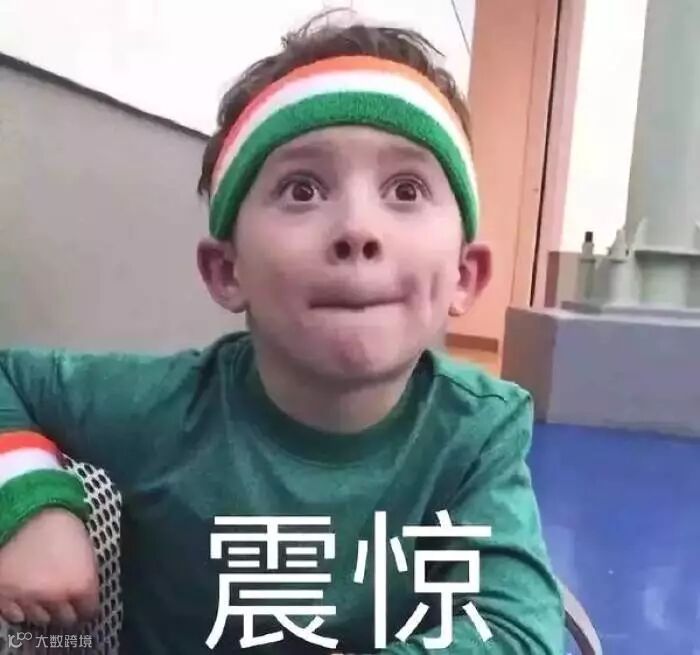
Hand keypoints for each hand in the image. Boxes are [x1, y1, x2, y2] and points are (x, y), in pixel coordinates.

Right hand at [0, 508, 99, 626]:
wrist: (24, 513)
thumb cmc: (62, 524)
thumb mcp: (86, 549)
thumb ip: (85, 576)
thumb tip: (85, 591)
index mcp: (81, 584)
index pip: (90, 611)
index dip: (88, 605)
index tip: (85, 602)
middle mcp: (55, 599)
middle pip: (65, 619)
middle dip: (67, 610)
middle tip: (65, 599)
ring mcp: (27, 601)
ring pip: (40, 619)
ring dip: (44, 609)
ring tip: (44, 595)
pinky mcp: (3, 599)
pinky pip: (15, 615)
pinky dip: (21, 608)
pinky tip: (25, 595)